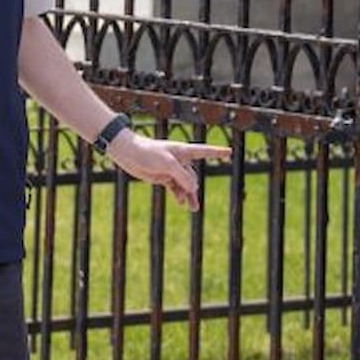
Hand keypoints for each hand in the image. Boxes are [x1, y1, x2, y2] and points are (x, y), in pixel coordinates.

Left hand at [105, 132, 231, 209]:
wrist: (128, 153)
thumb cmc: (147, 152)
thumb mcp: (167, 164)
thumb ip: (182, 176)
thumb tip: (194, 188)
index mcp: (183, 151)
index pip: (205, 151)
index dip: (218, 152)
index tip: (230, 152)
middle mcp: (179, 159)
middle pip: (193, 175)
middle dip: (194, 187)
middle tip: (192, 198)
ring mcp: (171, 169)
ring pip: (185, 184)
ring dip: (189, 195)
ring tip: (193, 209)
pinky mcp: (163, 176)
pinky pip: (176, 187)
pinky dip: (179, 195)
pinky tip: (181, 203)